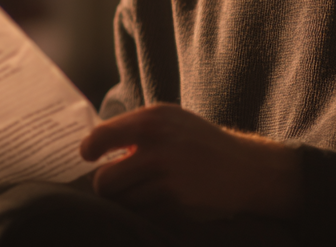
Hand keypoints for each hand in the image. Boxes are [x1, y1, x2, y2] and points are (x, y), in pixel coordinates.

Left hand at [79, 103, 302, 221]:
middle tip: (117, 181)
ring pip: (122, 203)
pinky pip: (143, 216)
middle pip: (104, 182)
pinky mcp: (178, 208)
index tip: (89, 156)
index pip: (100, 137)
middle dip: (107, 185)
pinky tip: (162, 200)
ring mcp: (168, 183)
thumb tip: (92, 146)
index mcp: (151, 122)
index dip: (88, 150)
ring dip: (128, 200)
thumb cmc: (198, 141)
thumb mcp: (168, 119)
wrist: (246, 168)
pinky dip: (147, 211)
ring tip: (144, 189)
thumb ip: (133, 128)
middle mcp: (158, 151)